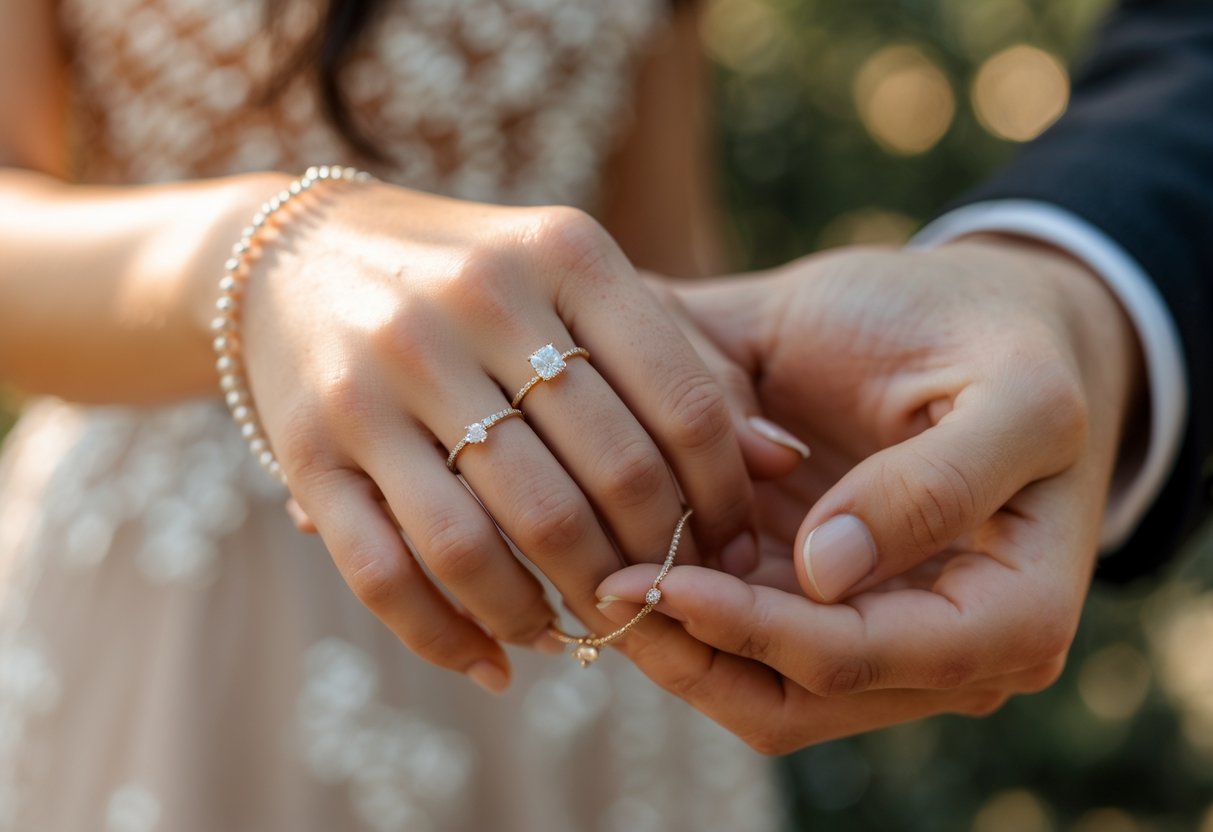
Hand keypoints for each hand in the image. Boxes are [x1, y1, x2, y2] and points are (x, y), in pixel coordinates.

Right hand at [235, 180, 768, 691]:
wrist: (298, 257)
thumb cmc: (474, 278)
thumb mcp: (576, 286)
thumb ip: (674, 362)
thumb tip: (779, 463)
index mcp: (563, 255)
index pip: (682, 405)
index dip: (725, 500)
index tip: (736, 553)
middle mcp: (469, 307)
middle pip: (598, 485)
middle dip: (651, 569)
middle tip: (667, 603)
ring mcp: (379, 381)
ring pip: (492, 543)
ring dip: (555, 614)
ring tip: (585, 636)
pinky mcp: (308, 450)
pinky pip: (389, 574)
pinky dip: (450, 638)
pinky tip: (499, 663)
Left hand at [596, 236, 1143, 751]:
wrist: (982, 319)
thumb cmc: (1002, 341)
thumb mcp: (1012, 389)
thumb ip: (940, 481)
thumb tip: (830, 571)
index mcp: (1010, 615)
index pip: (857, 658)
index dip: (753, 630)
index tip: (661, 579)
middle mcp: (939, 651)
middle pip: (789, 700)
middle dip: (690, 651)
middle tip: (603, 586)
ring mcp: (871, 632)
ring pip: (749, 686)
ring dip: (672, 641)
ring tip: (599, 573)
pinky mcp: (819, 600)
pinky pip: (738, 639)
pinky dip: (681, 611)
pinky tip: (628, 554)